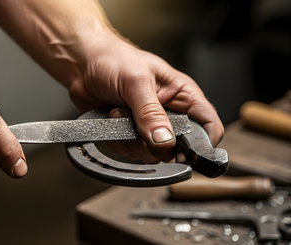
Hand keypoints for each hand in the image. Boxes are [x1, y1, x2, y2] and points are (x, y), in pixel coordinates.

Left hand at [69, 37, 223, 162]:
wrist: (82, 64)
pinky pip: (130, 151)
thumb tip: (164, 140)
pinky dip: (117, 139)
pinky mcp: (130, 134)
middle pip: (179, 148)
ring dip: (131, 138)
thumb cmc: (112, 59)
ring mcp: (149, 125)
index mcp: (182, 95)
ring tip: (120, 112)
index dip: (203, 144)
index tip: (184, 152)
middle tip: (139, 126)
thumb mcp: (136, 81)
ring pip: (152, 153)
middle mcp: (169, 113)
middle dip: (156, 143)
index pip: (209, 125)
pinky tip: (111, 117)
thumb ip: (150, 113)